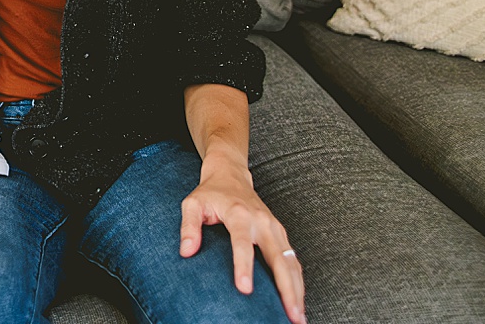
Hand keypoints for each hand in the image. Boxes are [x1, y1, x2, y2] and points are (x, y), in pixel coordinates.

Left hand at [180, 155, 305, 323]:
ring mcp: (275, 228)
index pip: (243, 244)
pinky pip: (293, 261)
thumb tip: (186, 252)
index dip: (244, 267)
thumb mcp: (192, 204)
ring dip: (297, 290)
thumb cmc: (210, 193)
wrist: (231, 175)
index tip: (245, 289)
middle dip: (286, 288)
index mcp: (239, 214)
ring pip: (291, 262)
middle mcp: (262, 222)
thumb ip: (188, 226)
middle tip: (290, 314)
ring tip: (298, 317)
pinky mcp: (281, 234)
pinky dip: (298, 282)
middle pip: (278, 258)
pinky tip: (298, 301)